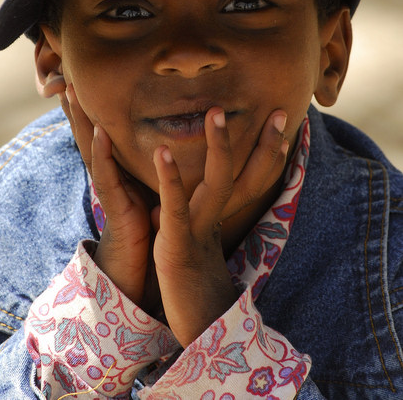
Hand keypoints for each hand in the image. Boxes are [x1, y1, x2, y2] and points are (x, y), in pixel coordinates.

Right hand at [64, 84, 151, 306]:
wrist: (139, 264)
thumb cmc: (147, 221)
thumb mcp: (147, 185)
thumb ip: (147, 163)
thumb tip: (161, 135)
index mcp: (115, 167)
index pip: (99, 132)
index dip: (90, 107)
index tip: (79, 79)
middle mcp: (105, 174)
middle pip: (86, 134)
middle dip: (76, 107)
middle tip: (65, 76)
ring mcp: (107, 188)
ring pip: (89, 148)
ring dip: (81, 120)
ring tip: (69, 93)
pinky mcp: (115, 204)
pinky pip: (106, 175)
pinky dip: (102, 153)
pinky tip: (100, 132)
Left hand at [151, 107, 287, 347]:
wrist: (194, 331)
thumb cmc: (192, 282)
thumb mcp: (196, 240)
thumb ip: (196, 214)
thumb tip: (193, 192)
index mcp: (221, 217)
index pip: (252, 178)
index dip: (268, 153)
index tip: (281, 125)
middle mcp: (218, 221)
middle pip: (247, 177)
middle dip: (266, 145)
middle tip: (281, 114)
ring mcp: (199, 232)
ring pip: (218, 184)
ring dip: (219, 148)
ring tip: (215, 113)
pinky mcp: (176, 245)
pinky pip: (175, 207)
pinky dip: (171, 179)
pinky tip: (163, 153)